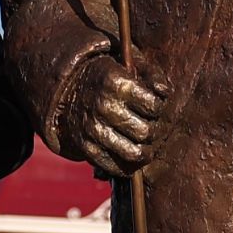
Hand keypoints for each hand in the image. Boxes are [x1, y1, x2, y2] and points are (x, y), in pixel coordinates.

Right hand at [67, 61, 168, 177]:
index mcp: (116, 83)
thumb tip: (164, 94)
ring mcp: (93, 129)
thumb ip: (153, 76)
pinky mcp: (86, 147)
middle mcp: (104, 107)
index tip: (156, 107)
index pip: (154, 106)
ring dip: (146, 151)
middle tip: (154, 128)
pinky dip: (128, 166)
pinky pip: (115, 167)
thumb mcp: (129, 65)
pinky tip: (130, 152)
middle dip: (155, 131)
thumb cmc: (108, 78)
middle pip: (146, 132)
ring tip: (146, 143)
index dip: (160, 108)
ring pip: (134, 153)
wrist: (68, 90)